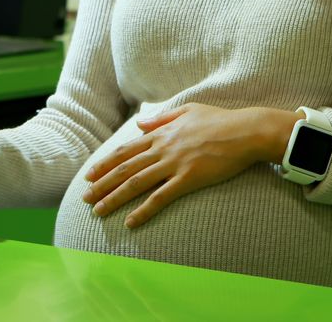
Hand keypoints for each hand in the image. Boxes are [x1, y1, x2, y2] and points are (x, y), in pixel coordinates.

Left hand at [81, 103, 300, 227]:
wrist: (246, 130)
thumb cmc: (220, 120)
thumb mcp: (187, 110)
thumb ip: (161, 118)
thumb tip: (140, 124)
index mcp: (160, 133)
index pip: (125, 150)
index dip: (105, 163)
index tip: (89, 174)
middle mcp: (162, 149)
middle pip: (124, 168)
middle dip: (102, 184)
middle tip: (85, 198)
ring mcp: (173, 164)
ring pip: (136, 183)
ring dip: (114, 198)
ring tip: (99, 211)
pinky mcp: (188, 178)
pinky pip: (161, 197)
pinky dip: (144, 211)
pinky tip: (131, 222)